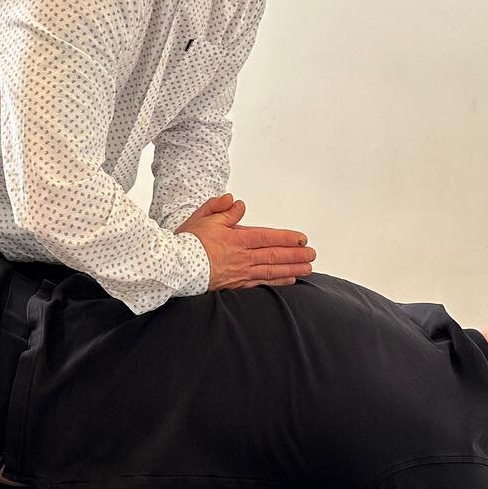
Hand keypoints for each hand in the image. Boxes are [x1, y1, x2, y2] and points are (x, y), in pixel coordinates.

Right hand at [176, 194, 313, 289]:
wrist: (175, 266)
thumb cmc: (187, 241)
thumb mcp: (204, 217)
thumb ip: (222, 208)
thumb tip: (238, 203)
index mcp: (236, 238)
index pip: (267, 237)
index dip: (287, 238)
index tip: (303, 239)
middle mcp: (242, 257)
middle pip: (274, 255)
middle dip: (296, 255)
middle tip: (312, 254)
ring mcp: (239, 273)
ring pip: (271, 271)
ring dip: (291, 269)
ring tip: (308, 268)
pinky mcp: (235, 285)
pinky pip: (260, 284)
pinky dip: (277, 282)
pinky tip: (289, 281)